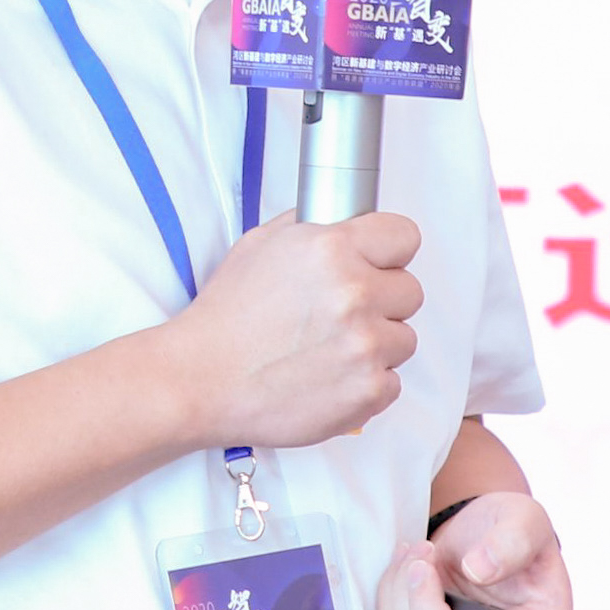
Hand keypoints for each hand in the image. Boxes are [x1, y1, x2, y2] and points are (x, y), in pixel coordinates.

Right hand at [162, 211, 421, 450]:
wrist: (200, 380)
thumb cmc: (225, 317)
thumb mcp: (259, 245)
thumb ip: (311, 228)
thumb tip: (345, 219)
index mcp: (331, 249)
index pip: (405, 236)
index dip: (388, 253)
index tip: (377, 266)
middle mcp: (354, 293)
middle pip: (410, 291)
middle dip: (382, 302)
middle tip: (341, 316)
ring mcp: (365, 345)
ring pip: (403, 339)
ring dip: (375, 345)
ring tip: (329, 351)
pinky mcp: (368, 390)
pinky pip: (392, 382)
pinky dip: (366, 385)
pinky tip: (328, 379)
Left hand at [377, 491, 572, 609]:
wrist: (475, 538)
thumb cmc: (509, 534)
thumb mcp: (524, 521)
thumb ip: (512, 542)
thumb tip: (480, 570)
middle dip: (427, 607)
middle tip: (425, 555)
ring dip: (404, 594)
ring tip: (420, 551)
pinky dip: (391, 597)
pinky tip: (407, 566)